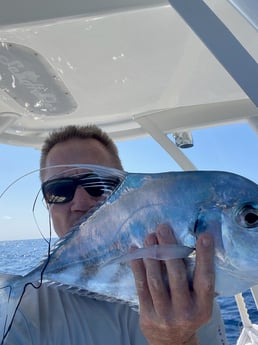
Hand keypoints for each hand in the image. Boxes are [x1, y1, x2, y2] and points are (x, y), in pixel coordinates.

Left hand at [130, 224, 214, 344]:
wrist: (171, 342)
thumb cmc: (188, 313)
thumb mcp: (200, 302)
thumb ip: (197, 280)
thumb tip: (191, 244)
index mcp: (203, 307)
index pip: (206, 279)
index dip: (205, 257)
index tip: (204, 236)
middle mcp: (185, 312)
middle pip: (177, 275)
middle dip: (169, 249)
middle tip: (163, 228)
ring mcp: (164, 314)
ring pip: (155, 280)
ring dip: (151, 255)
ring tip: (149, 237)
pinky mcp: (146, 314)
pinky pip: (140, 286)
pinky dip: (137, 266)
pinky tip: (135, 251)